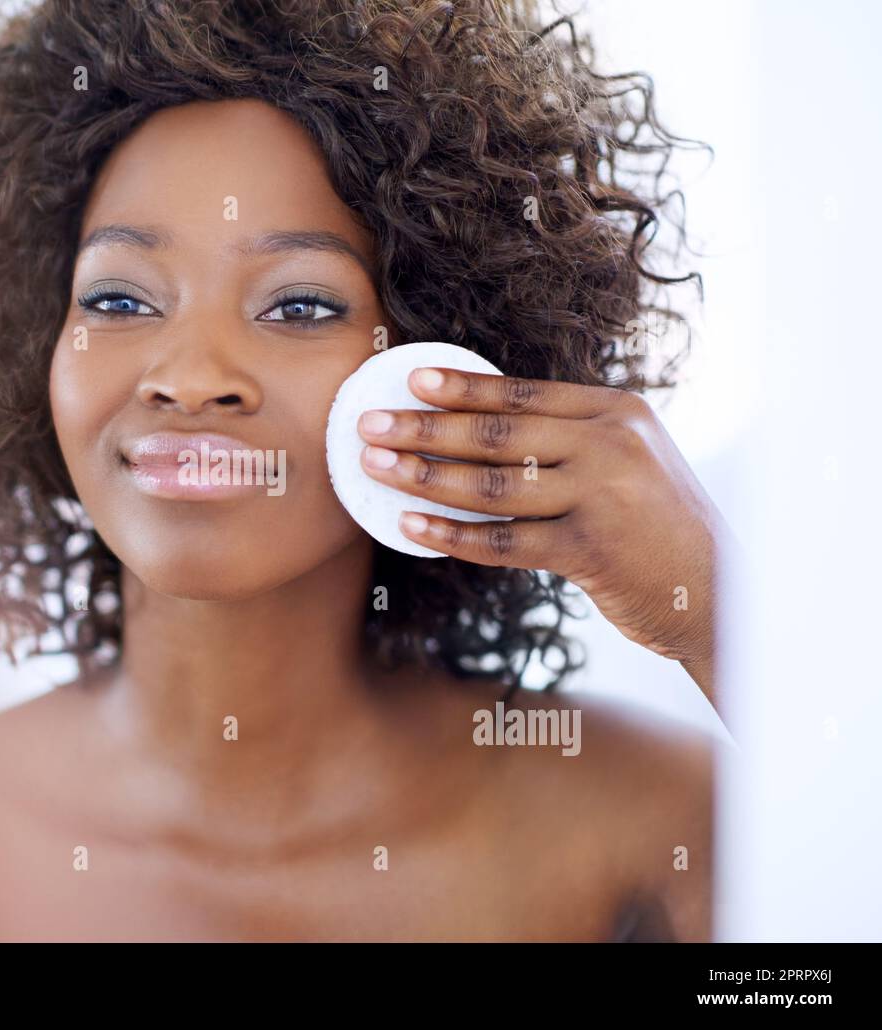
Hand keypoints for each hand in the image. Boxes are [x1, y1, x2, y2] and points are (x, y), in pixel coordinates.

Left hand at [357, 366, 733, 709]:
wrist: (720, 589)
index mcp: (616, 412)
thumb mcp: (628, 460)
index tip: (410, 381)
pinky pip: (503, 541)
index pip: (523, 394)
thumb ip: (569, 440)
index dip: (462, 388)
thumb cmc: (657, 524)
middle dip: (424, 428)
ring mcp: (602, 496)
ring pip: (492, 485)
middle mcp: (610, 445)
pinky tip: (410, 527)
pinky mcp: (590, 550)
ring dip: (424, 477)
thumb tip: (476, 427)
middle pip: (497, 434)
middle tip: (368, 424)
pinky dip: (451, 535)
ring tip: (375, 468)